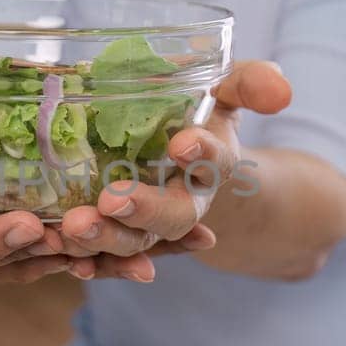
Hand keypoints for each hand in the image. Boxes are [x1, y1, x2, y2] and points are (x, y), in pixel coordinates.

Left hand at [56, 60, 293, 279]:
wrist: (179, 151)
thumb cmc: (198, 109)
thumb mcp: (226, 89)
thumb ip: (251, 84)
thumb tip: (280, 91)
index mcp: (212, 162)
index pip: (215, 161)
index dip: (202, 154)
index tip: (181, 144)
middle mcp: (186, 199)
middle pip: (174, 216)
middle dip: (145, 210)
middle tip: (111, 199)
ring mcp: (151, 223)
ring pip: (136, 241)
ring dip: (107, 239)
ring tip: (73, 228)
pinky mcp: (120, 235)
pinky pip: (107, 257)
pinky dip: (89, 261)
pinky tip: (65, 256)